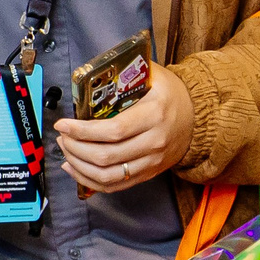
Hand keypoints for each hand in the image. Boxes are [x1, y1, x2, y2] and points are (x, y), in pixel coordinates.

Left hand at [53, 62, 194, 194]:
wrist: (197, 118)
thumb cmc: (170, 94)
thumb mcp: (153, 75)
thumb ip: (124, 73)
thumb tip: (91, 74)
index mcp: (154, 115)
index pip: (113, 131)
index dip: (82, 131)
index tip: (63, 125)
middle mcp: (154, 142)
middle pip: (106, 156)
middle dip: (75, 147)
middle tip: (62, 136)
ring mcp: (151, 162)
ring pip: (107, 175)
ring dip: (79, 165)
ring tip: (66, 149)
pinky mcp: (147, 174)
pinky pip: (114, 186)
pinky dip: (89, 180)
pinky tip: (74, 168)